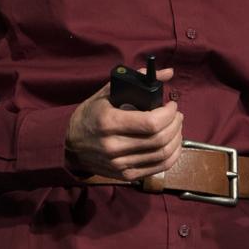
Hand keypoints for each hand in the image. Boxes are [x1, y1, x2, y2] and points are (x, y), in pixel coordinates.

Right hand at [65, 68, 182, 180]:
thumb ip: (137, 80)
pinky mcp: (126, 175)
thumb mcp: (106, 93)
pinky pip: (159, 168)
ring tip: (176, 128)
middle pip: (159, 139)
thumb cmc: (90, 115)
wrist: (71, 147)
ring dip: (176, 139)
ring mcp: (120, 163)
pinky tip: (172, 144)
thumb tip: (169, 72)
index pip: (150, 123)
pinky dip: (172, 156)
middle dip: (175, 125)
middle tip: (177, 115)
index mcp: (107, 121)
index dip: (168, 114)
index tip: (171, 105)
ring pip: (162, 155)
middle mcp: (113, 145)